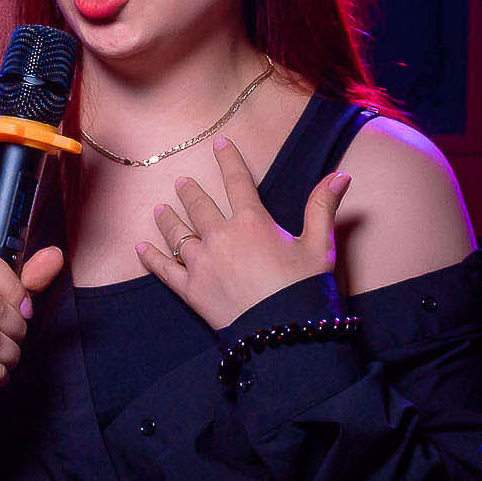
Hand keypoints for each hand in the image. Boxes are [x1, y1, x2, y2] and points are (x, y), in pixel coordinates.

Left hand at [140, 139, 349, 329]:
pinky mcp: (190, 290)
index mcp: (251, 221)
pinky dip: (151, 257)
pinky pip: (164, 269)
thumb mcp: (319, 246)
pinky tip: (140, 248)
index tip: (219, 144)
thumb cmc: (303, 290)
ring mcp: (201, 263)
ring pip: (177, 233)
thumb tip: (340, 174)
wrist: (282, 335)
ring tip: (160, 210)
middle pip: (198, 205)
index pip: (237, 181)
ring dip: (168, 219)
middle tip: (181, 182)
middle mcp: (220, 236)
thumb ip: (323, 207)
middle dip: (189, 191)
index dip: (228, 160)